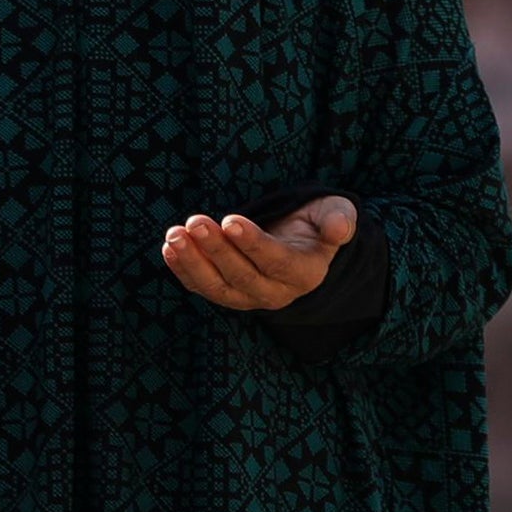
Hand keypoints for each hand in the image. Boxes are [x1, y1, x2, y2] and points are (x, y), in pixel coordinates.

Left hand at [160, 196, 357, 309]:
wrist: (301, 244)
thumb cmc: (316, 224)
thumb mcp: (335, 214)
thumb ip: (339, 220)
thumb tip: (341, 227)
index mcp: (305, 273)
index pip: (276, 262)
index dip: (253, 244)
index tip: (231, 220)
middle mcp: (277, 293)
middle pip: (243, 276)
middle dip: (216, 249)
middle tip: (196, 221)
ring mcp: (249, 297)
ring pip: (218, 288)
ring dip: (193, 262)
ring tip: (175, 235)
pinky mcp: (228, 293)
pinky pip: (203, 288)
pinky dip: (184, 270)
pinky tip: (170, 248)